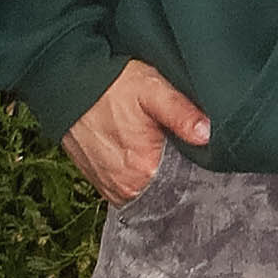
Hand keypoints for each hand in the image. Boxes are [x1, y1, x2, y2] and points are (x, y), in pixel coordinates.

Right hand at [62, 58, 210, 204]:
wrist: (69, 85)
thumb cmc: (111, 86)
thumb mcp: (152, 90)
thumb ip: (182, 113)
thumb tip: (208, 134)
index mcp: (143, 170)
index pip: (184, 184)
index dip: (195, 167)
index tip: (199, 151)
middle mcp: (126, 188)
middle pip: (166, 189)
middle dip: (177, 172)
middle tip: (179, 145)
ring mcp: (111, 189)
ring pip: (147, 191)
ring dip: (156, 176)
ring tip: (160, 149)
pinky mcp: (100, 184)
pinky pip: (129, 189)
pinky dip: (138, 176)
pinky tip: (142, 155)